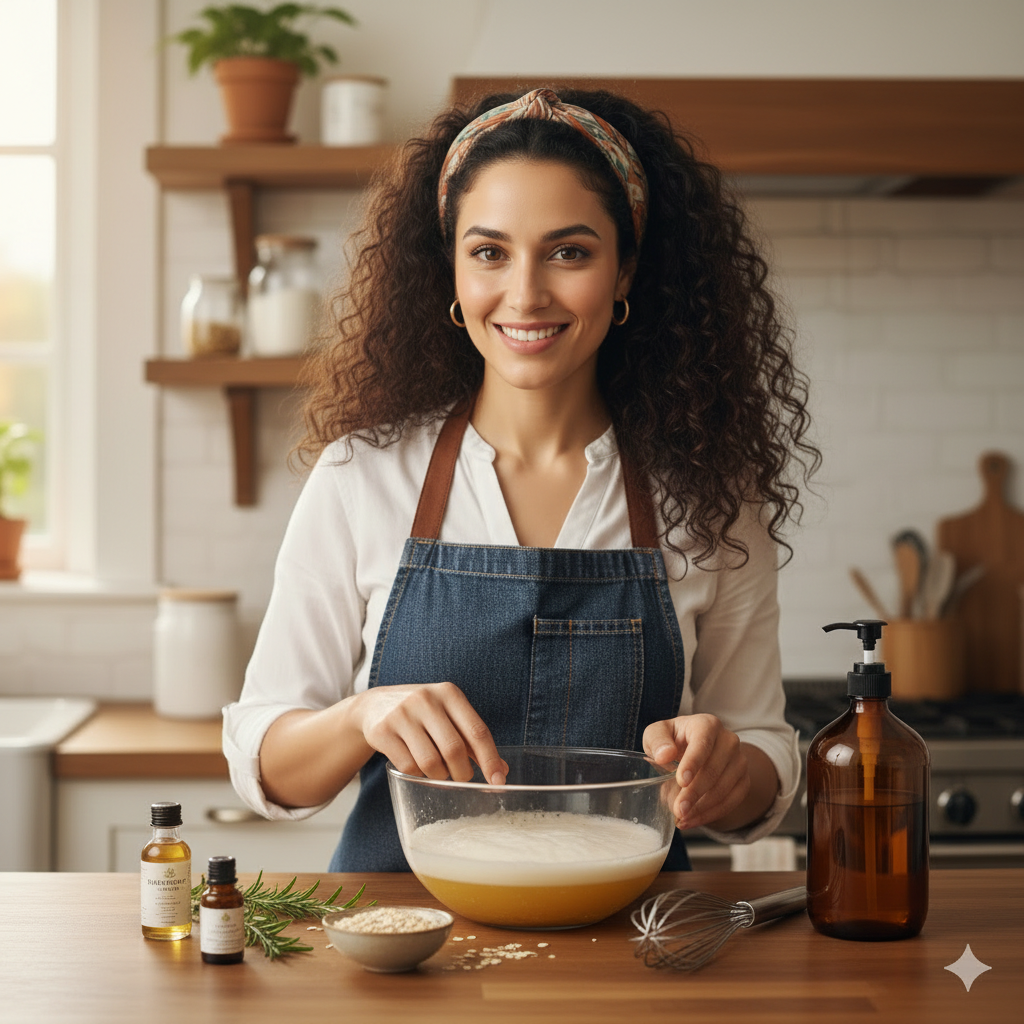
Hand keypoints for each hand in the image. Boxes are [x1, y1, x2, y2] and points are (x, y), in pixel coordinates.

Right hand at [352, 682, 507, 784]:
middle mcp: (426, 700)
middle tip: (462, 777)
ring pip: (430, 762)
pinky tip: (418, 766)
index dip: (490, 759)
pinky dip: (418, 775)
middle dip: (462, 773)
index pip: (477, 731)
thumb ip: (473, 741)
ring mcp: (402, 714)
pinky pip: (408, 766)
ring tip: (439, 771)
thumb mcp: (448, 716)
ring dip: (439, 776)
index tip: (498, 781)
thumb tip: (501, 771)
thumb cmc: (422, 714)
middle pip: (454, 750)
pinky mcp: (382, 731)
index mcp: (449, 694)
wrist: (375, 705)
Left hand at [643, 714, 750, 829]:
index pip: (703, 743)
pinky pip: (732, 801)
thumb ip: (657, 740)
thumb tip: (664, 755)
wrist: (692, 749)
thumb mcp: (657, 734)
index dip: (693, 763)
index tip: (681, 781)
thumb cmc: (673, 740)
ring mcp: (739, 761)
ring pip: (725, 788)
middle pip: (714, 769)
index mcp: (707, 724)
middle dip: (695, 792)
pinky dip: (712, 814)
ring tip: (682, 818)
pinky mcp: (744, 780)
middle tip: (678, 809)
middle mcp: (728, 740)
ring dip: (702, 807)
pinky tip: (693, 820)